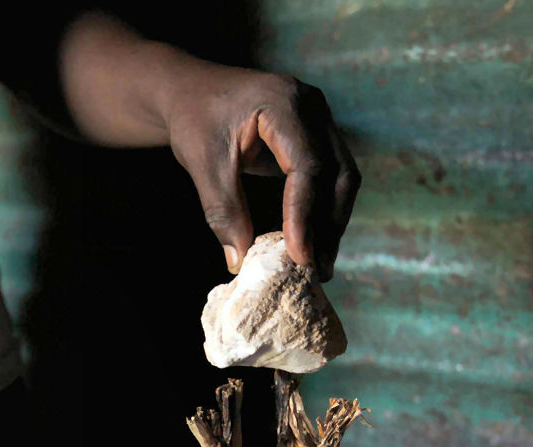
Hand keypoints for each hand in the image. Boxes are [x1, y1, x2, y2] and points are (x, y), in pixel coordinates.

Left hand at [163, 64, 359, 279]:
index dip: (305, 215)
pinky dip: (324, 208)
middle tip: (318, 270)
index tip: (299, 256)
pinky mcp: (316, 133)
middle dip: (330, 225)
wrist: (190, 90)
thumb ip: (223, 211)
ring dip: (332, 222)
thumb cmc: (194, 120)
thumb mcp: (202, 165)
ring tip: (319, 264)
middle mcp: (311, 105)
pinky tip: (314, 239)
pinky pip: (332, 174)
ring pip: (342, 177)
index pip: (308, 167)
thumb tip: (240, 262)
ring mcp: (319, 117)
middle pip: (339, 173)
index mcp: (283, 102)